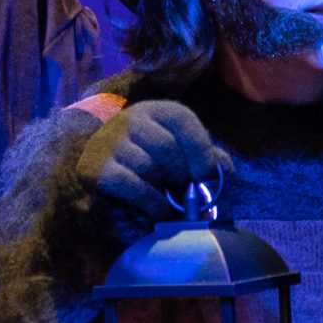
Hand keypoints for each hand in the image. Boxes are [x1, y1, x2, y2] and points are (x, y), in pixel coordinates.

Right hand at [75, 100, 226, 223]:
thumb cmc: (147, 159)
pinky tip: (158, 211)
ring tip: (171, 202)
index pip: (181, 119)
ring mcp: (110, 144)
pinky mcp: (96, 170)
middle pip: (166, 146)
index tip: (207, 175)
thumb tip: (226, 170)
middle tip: (187, 193)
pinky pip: (131, 186)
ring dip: (165, 191)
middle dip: (182, 175)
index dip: (200, 149)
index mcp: (154, 110)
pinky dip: (151, 203)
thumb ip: (202, 157)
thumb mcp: (176, 150)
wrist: (99, 167)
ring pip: (148, 167)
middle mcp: (129, 120)